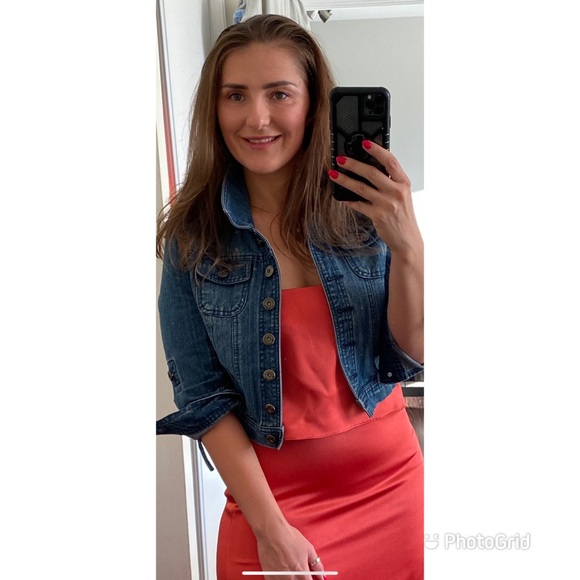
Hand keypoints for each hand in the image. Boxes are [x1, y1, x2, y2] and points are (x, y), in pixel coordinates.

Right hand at [255, 522, 325, 579]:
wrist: (271, 531)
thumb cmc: (290, 537)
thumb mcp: (308, 548)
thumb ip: (317, 565)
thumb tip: (322, 575)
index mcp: (302, 573)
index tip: (310, 577)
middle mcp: (291, 579)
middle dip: (300, 578)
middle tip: (297, 568)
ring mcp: (279, 578)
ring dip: (290, 577)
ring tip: (287, 565)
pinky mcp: (269, 577)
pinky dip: (280, 577)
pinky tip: (279, 568)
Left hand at [329, 141, 421, 258]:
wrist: (407, 239)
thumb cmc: (403, 215)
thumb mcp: (401, 194)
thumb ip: (390, 181)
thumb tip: (369, 167)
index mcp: (403, 183)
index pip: (390, 161)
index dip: (377, 150)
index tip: (364, 143)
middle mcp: (396, 192)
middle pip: (372, 172)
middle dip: (353, 164)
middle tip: (340, 159)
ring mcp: (387, 204)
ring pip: (361, 188)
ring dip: (345, 180)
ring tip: (334, 174)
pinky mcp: (378, 216)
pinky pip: (358, 205)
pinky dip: (348, 200)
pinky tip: (340, 196)